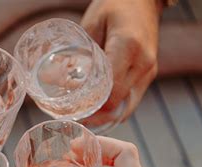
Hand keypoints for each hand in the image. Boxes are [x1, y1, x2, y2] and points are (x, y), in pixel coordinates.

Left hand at [81, 0, 160, 123]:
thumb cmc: (115, 4)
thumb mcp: (91, 24)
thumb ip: (79, 53)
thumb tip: (53, 80)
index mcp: (128, 47)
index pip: (110, 91)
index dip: (93, 107)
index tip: (75, 112)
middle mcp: (143, 63)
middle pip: (118, 105)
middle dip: (97, 117)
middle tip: (76, 119)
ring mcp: (149, 71)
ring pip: (127, 108)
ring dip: (107, 118)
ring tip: (87, 120)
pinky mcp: (149, 75)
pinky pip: (132, 101)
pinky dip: (116, 110)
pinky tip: (101, 113)